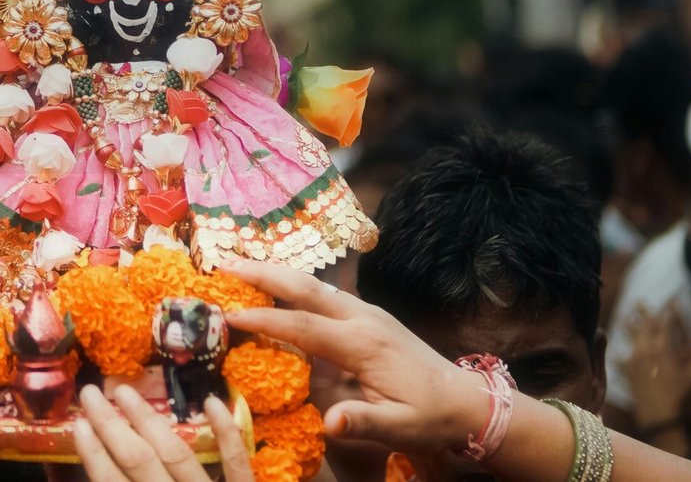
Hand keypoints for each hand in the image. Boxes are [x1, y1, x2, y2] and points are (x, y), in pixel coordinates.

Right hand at [70, 383, 252, 481]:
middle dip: (113, 427)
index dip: (95, 455)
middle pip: (142, 462)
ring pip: (179, 456)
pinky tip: (211, 403)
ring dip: (151, 422)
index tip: (78, 424)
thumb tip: (100, 464)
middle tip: (91, 392)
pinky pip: (238, 465)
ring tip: (126, 392)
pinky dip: (226, 434)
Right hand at [218, 258, 487, 453]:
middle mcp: (362, 318)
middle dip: (262, 273)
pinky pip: (323, 292)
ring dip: (275, 272)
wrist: (466, 400)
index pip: (303, 326)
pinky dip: (293, 284)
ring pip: (313, 284)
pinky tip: (275, 284)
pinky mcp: (367, 314)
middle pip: (305, 287)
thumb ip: (365, 422)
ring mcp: (366, 312)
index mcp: (363, 344)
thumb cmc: (430, 417)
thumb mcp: (401, 428)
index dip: (264, 320)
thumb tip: (330, 423)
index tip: (228, 315)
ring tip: (238, 264)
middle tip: (224, 262)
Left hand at [622, 302, 690, 432]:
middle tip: (641, 301)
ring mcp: (633, 360)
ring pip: (630, 338)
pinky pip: (621, 358)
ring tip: (627, 315)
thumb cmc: (679, 396)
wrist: (659, 415)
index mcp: (661, 349)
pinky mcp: (627, 371)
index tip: (669, 302)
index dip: (667, 312)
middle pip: (643, 327)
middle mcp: (644, 350)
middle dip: (645, 313)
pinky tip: (615, 349)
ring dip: (630, 325)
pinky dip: (619, 352)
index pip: (663, 325)